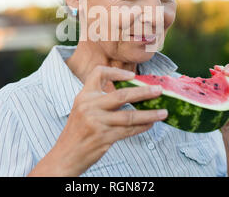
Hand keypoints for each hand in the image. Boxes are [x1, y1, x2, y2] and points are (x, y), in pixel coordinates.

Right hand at [29, 65, 166, 176]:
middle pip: (121, 95)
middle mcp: (89, 106)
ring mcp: (96, 122)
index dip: (116, 72)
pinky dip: (142, 127)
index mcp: (83, 96)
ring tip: (163, 112)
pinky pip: (128, 130)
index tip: (132, 76)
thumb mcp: (82, 110)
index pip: (98, 73)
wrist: (65, 156)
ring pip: (129, 116)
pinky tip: (151, 124)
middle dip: (143, 92)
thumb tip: (129, 94)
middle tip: (159, 91)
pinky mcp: (103, 137)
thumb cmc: (77, 133)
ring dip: (149, 114)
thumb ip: (99, 101)